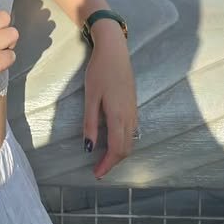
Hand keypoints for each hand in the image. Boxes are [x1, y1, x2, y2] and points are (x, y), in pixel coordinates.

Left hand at [83, 28, 136, 179]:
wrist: (115, 50)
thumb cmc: (100, 71)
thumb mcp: (91, 97)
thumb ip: (90, 123)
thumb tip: (89, 147)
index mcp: (118, 116)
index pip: (117, 149)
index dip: (107, 164)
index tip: (96, 173)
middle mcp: (130, 116)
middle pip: (126, 148)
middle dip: (113, 162)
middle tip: (98, 169)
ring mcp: (134, 110)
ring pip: (130, 141)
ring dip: (119, 153)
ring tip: (104, 157)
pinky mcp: (133, 104)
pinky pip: (132, 131)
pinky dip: (123, 142)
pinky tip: (112, 139)